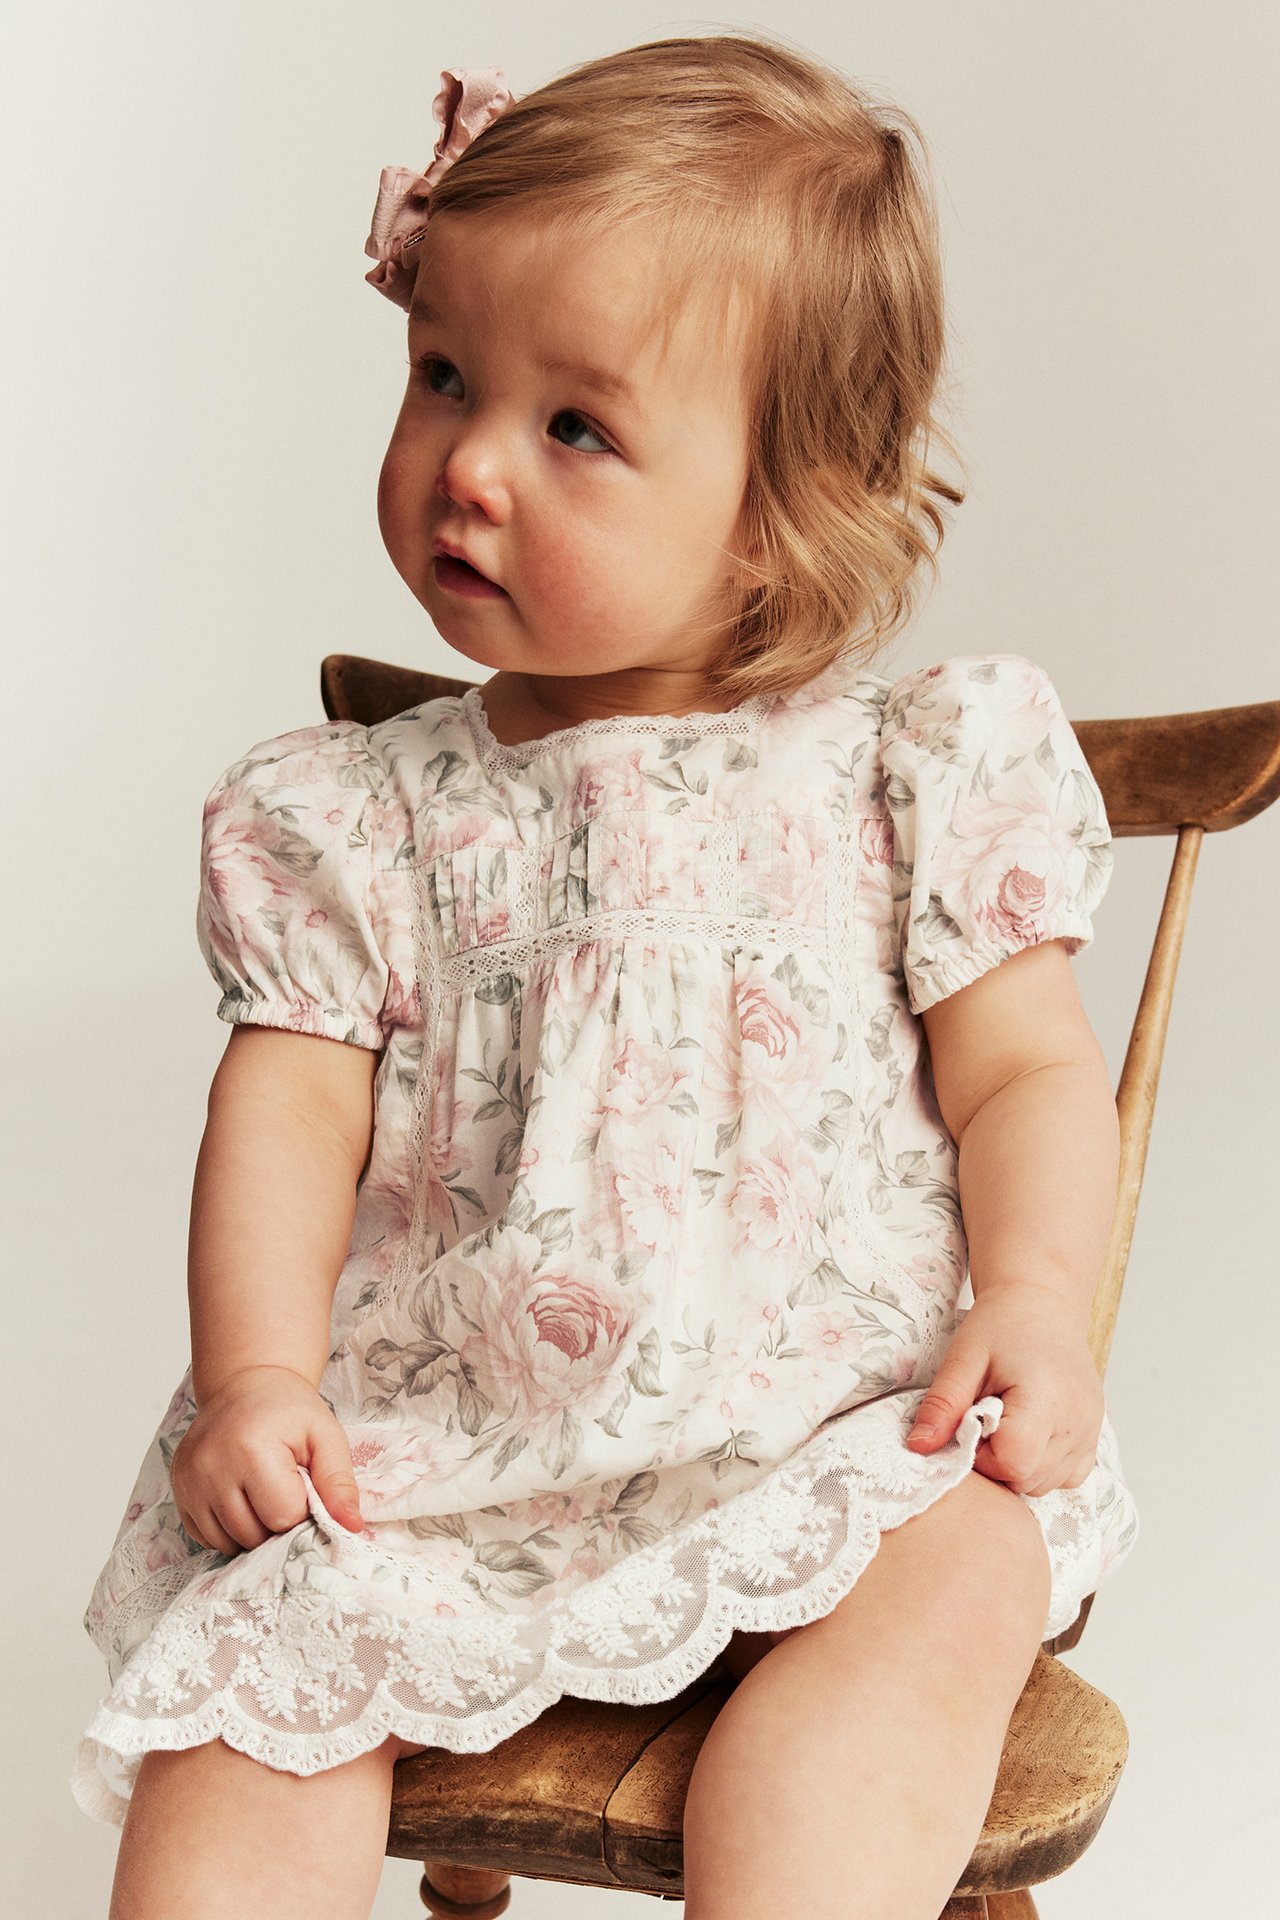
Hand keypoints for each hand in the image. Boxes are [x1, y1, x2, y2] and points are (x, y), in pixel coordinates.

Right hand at [170, 1364, 364, 1553]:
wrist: (245, 1385)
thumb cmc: (288, 1411)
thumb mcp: (325, 1436)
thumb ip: (339, 1482)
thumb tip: (352, 1527)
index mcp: (251, 1449)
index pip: (283, 1516)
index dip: (301, 1510)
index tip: (303, 1485)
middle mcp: (212, 1467)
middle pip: (254, 1535)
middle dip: (277, 1523)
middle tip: (285, 1489)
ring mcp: (189, 1482)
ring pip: (228, 1543)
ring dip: (252, 1531)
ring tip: (263, 1493)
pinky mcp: (179, 1491)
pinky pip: (206, 1537)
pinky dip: (228, 1530)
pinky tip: (241, 1499)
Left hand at [904, 1288, 1103, 1495]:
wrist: (1043, 1304)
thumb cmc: (1002, 1325)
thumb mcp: (963, 1358)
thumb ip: (942, 1405)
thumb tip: (918, 1447)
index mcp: (1046, 1397)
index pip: (1014, 1463)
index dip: (983, 1456)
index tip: (971, 1425)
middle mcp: (1078, 1419)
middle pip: (1029, 1480)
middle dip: (997, 1462)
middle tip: (984, 1420)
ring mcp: (1091, 1431)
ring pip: (1046, 1485)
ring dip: (1018, 1466)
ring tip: (1007, 1422)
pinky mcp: (1095, 1436)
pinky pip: (1066, 1477)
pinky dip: (1042, 1467)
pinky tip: (1028, 1433)